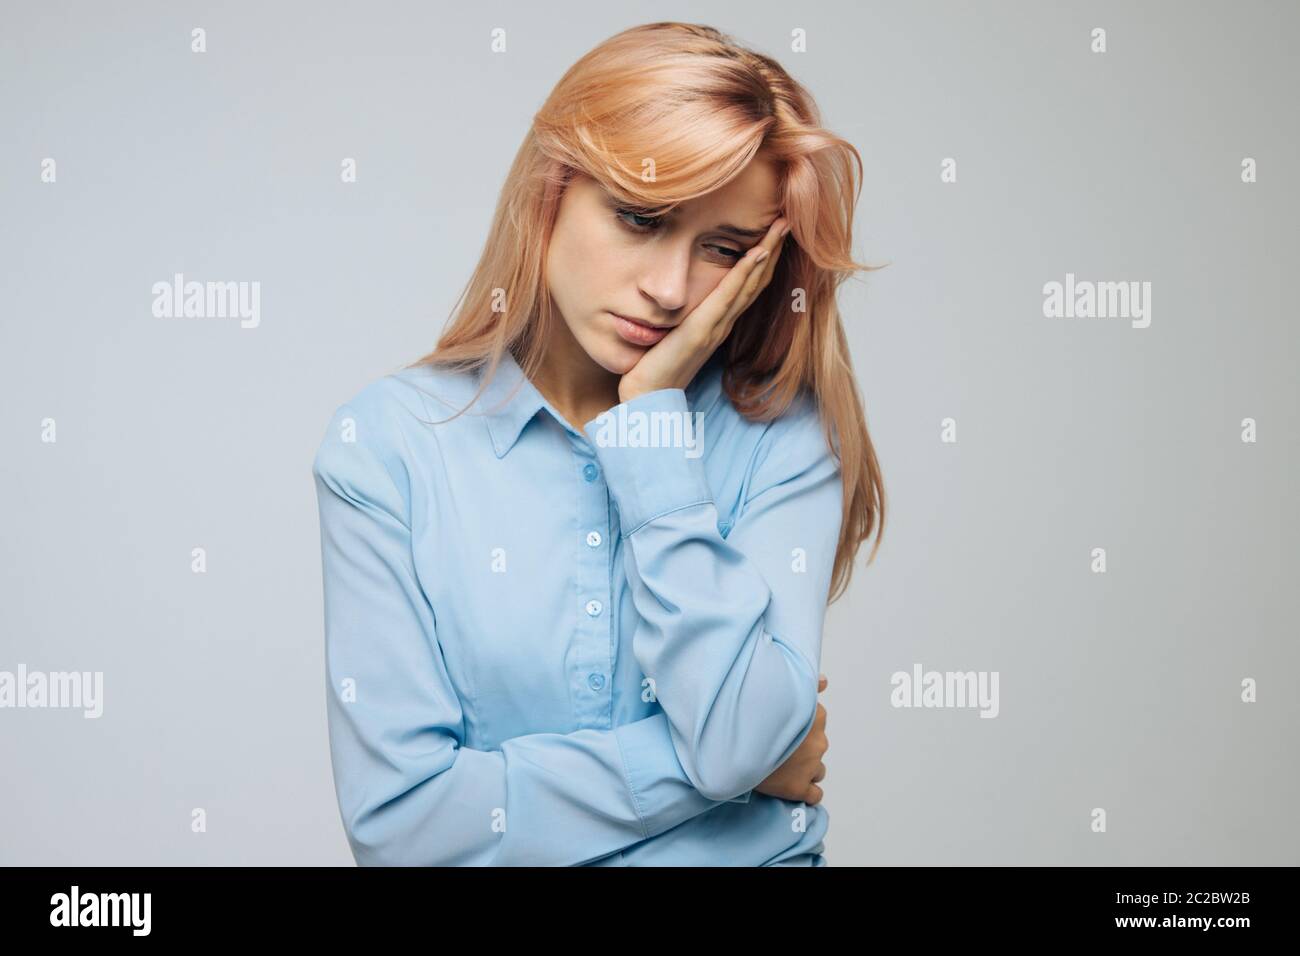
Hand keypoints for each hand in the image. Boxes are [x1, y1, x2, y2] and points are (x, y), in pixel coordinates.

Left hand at [617, 215, 791, 403]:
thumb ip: (680, 315)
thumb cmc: (654, 367)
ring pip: (749, 283)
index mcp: (717, 322)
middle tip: (788, 219)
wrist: (647, 399)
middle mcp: (723, 322)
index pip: (746, 284)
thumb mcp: (671, 333)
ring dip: (767, 253)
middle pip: (756, 279)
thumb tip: (674, 295)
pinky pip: (728, 296)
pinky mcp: (702, 330)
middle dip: (773, 248)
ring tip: (781, 226)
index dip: (763, 258)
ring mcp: (716, 326)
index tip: (773, 231)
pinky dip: (745, 273)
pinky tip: (757, 253)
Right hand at [753, 673, 827, 804]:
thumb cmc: (754, 716)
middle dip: (803, 749)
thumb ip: (806, 686)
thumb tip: (825, 680)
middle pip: (817, 747)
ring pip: (818, 770)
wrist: (734, 744)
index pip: (818, 723)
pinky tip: (790, 786)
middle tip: (779, 748)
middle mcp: (818, 741)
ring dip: (804, 769)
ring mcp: (811, 766)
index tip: (785, 731)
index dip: (801, 728)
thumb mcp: (780, 693)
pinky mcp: (799, 788)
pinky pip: (814, 794)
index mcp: (815, 716)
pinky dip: (805, 791)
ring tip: (782, 768)